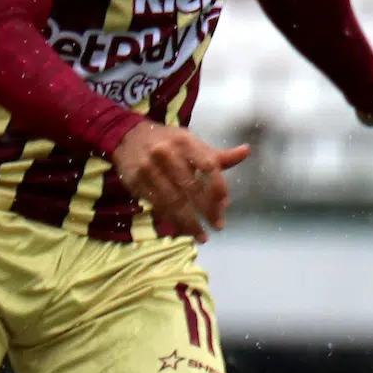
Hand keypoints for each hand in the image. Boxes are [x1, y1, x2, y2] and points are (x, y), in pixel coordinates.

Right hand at [110, 124, 249, 241]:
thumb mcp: (190, 142)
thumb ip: (216, 155)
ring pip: (173, 200)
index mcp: (185, 142)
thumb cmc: (166, 141)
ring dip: (189, 222)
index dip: (218, 187)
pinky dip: (171, 219)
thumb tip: (246, 152)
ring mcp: (150, 168)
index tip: (225, 204)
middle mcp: (167, 154)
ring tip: (202, 236)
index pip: (208, 166)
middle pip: (191, 187)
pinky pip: (157, 205)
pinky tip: (182, 229)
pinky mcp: (136, 181)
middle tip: (218, 226)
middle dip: (207, 209)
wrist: (126, 136)